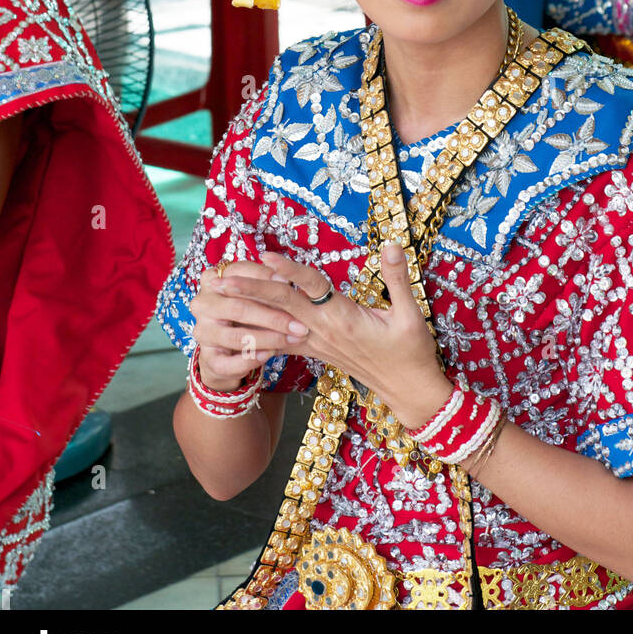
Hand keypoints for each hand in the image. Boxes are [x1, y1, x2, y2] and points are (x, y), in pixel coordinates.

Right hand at [190, 260, 305, 390]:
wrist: (227, 349)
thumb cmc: (246, 312)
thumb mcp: (254, 293)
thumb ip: (265, 284)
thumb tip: (285, 279)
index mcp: (212, 279)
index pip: (237, 273)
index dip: (264, 277)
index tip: (289, 283)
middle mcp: (202, 304)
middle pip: (239, 308)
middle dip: (273, 317)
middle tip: (300, 325)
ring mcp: (202, 331)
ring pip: (236, 337)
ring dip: (268, 339)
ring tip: (290, 340)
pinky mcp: (207, 358)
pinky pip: (228, 362)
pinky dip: (250, 360)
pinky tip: (269, 355)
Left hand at [228, 245, 452, 429]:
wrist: (407, 389)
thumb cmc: (411, 352)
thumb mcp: (411, 314)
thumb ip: (398, 278)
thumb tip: (392, 244)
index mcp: (343, 317)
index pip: (310, 288)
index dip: (288, 271)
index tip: (265, 256)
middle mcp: (323, 330)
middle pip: (282, 303)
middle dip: (251, 289)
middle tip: (221, 277)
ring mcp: (316, 342)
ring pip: (276, 321)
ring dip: (247, 308)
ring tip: (221, 296)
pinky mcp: (314, 350)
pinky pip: (280, 340)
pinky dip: (258, 331)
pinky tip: (238, 326)